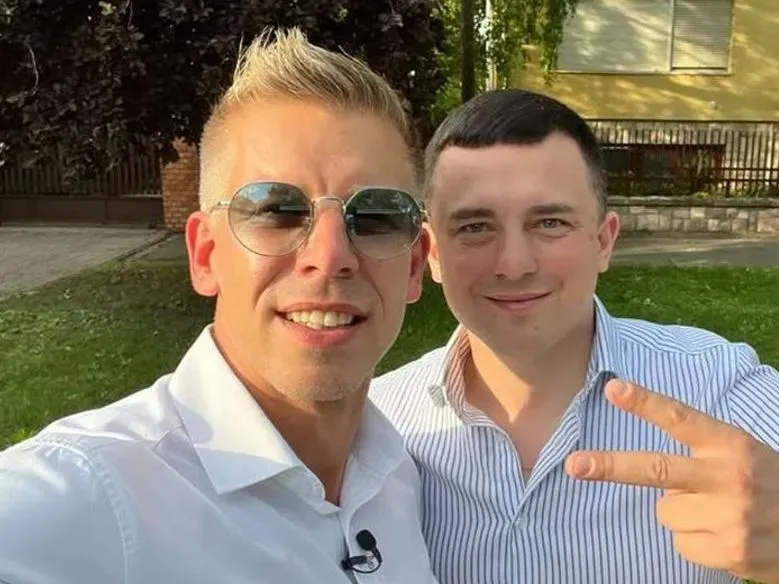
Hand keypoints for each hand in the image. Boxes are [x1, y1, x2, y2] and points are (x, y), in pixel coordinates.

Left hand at [564, 379, 778, 582]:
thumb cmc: (769, 484)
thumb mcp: (743, 453)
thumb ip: (702, 453)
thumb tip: (650, 472)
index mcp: (731, 445)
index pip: (681, 419)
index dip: (645, 403)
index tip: (613, 389)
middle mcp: (729, 478)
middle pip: (656, 470)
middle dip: (610, 466)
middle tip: (575, 464)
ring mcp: (730, 519)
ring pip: (665, 512)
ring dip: (682, 513)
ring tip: (720, 512)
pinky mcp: (731, 553)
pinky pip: (681, 544)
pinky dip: (697, 542)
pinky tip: (727, 536)